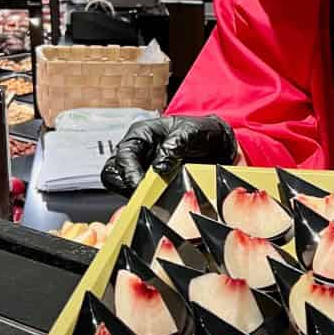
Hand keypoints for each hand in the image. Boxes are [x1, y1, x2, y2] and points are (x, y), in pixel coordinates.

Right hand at [101, 115, 238, 197]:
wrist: (220, 146)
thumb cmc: (202, 132)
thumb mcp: (191, 132)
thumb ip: (175, 144)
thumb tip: (159, 166)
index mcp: (141, 135)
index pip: (124, 154)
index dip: (128, 171)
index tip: (139, 185)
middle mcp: (137, 153)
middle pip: (113, 172)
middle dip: (125, 185)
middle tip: (144, 195)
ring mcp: (142, 170)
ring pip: (123, 187)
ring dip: (136, 195)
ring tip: (155, 199)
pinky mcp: (151, 186)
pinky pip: (141, 197)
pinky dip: (149, 202)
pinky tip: (163, 203)